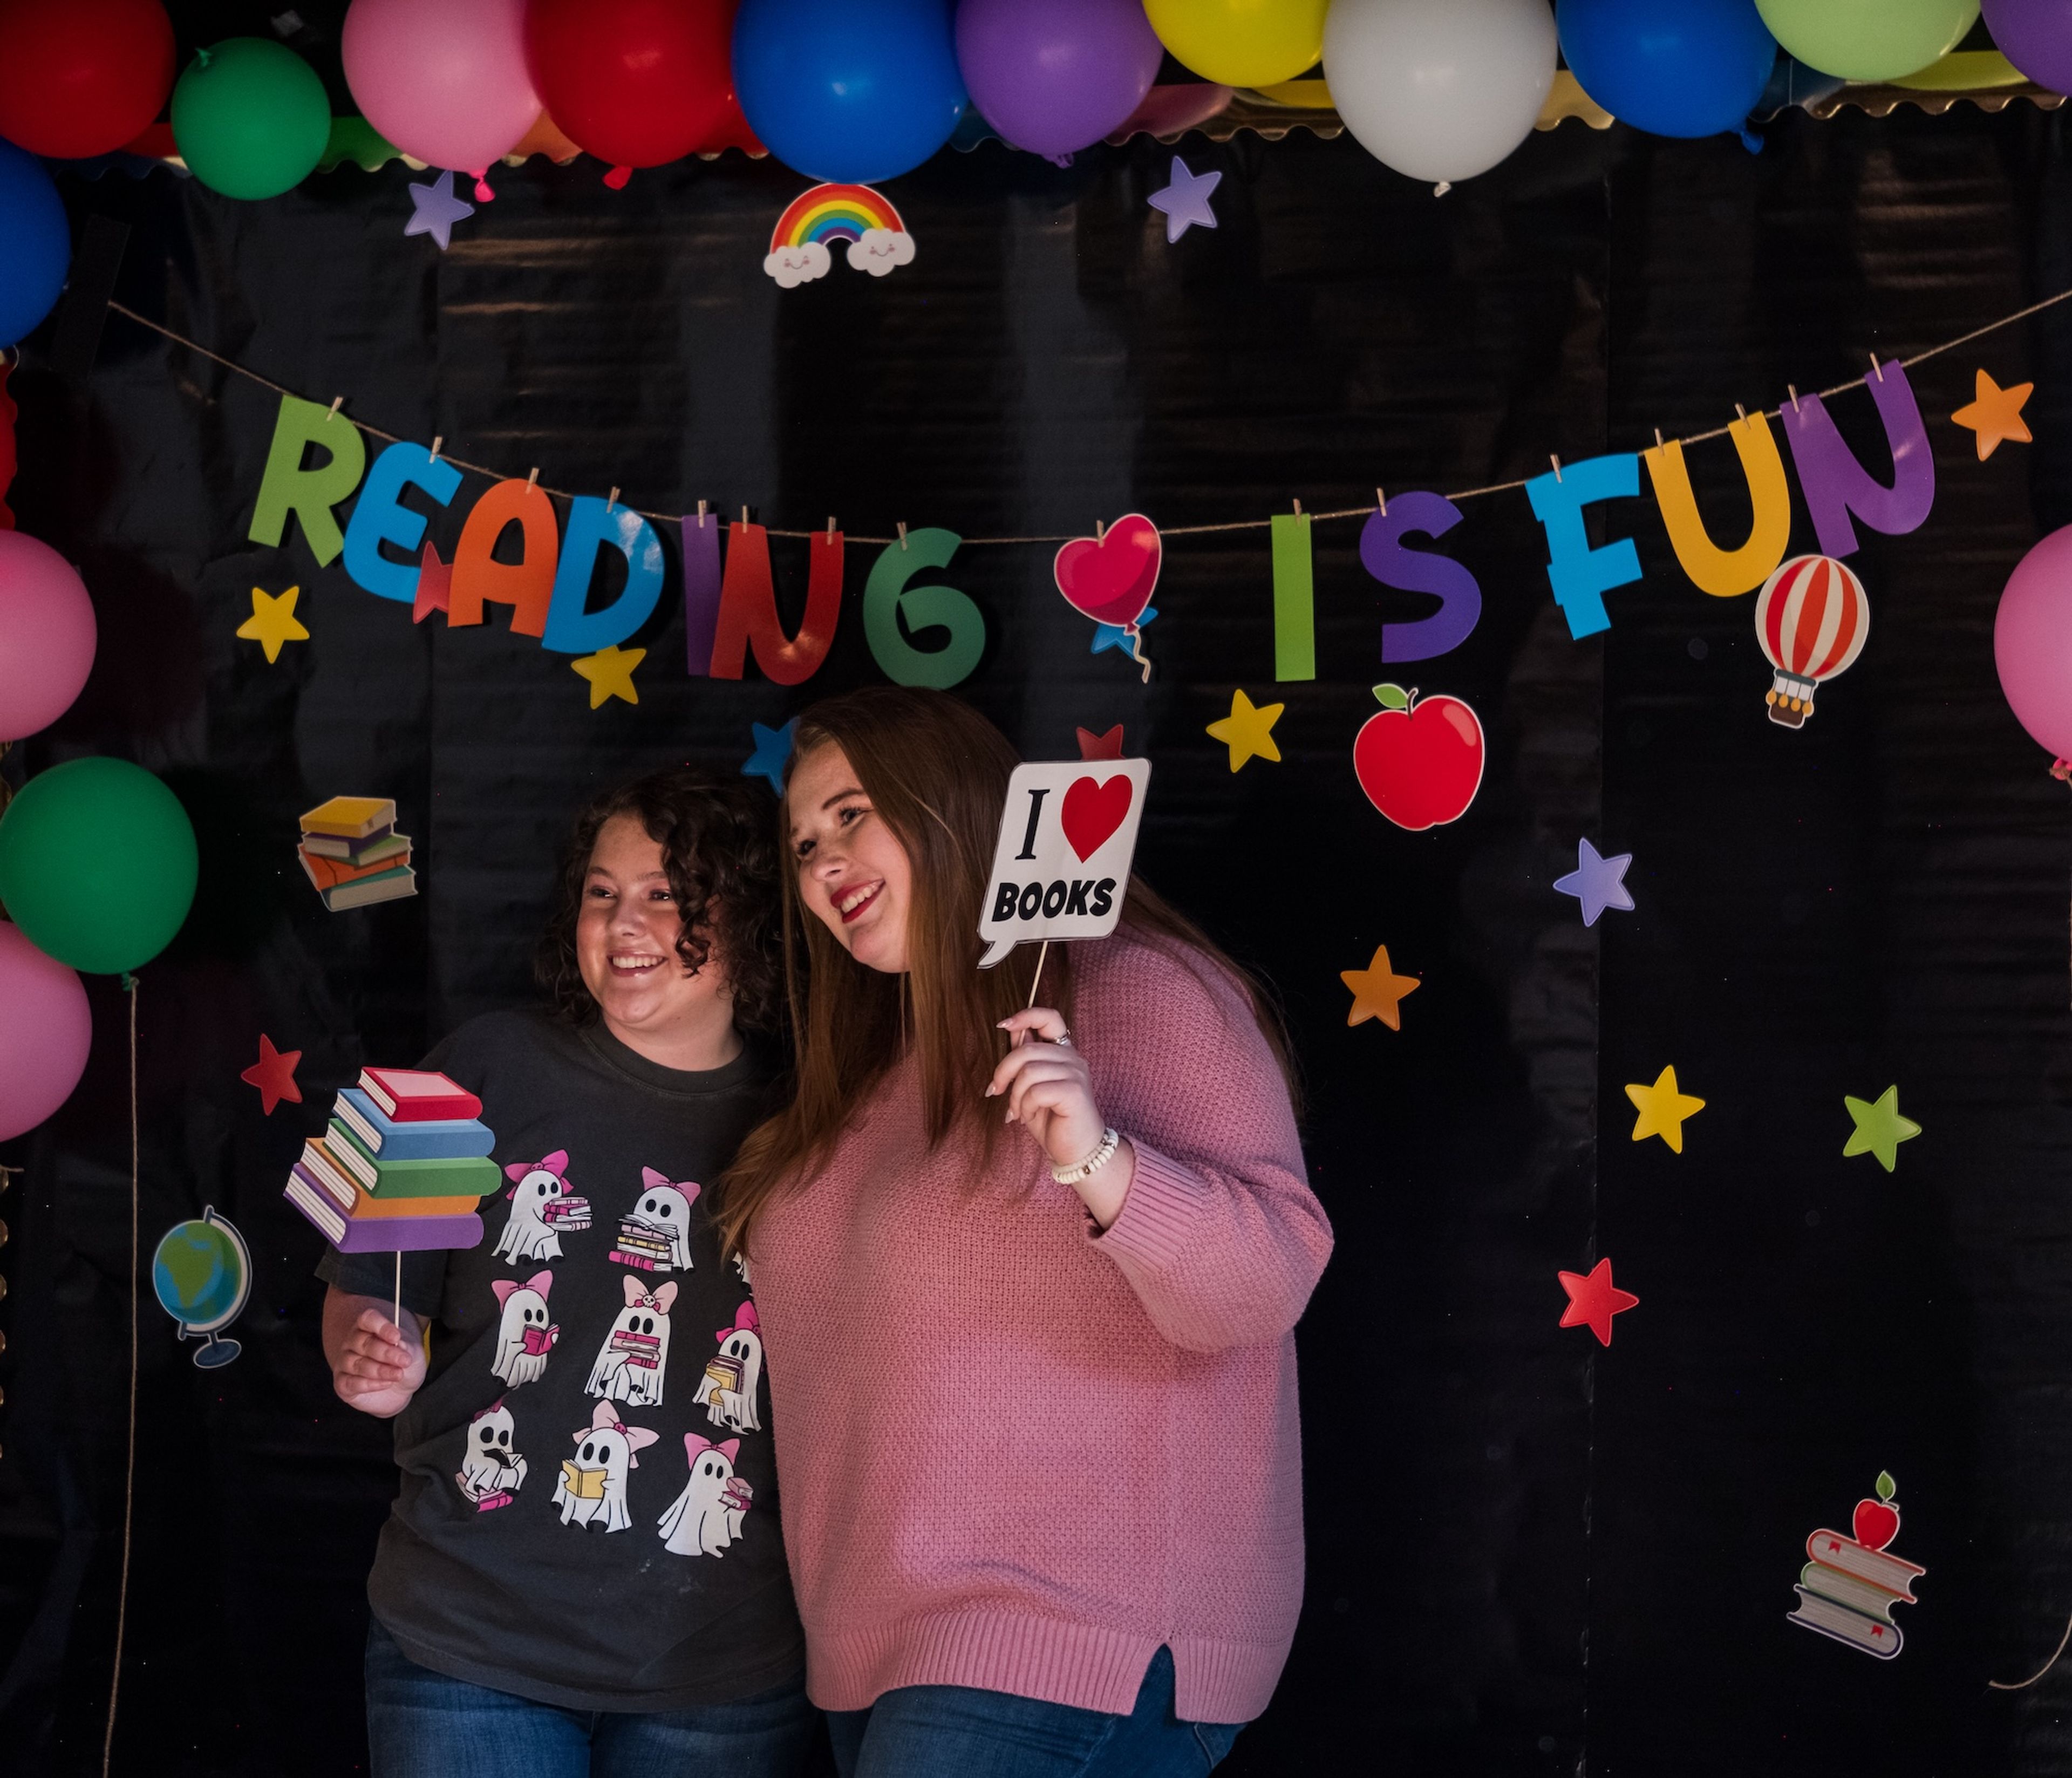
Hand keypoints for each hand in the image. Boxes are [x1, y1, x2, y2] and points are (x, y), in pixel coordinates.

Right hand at [332, 1306, 425, 1418]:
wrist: (402, 1389)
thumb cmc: (403, 1364)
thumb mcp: (413, 1353)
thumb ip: (406, 1346)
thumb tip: (398, 1343)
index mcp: (369, 1327)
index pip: (368, 1319)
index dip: (381, 1326)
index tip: (396, 1336)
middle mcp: (353, 1343)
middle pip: (364, 1343)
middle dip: (386, 1352)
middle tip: (404, 1361)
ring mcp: (345, 1363)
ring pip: (358, 1364)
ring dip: (381, 1370)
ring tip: (398, 1374)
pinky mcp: (342, 1384)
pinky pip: (350, 1383)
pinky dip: (370, 1384)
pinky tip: (386, 1383)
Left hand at [987, 1007, 1134, 1227]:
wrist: (1076, 1152)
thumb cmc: (1053, 1121)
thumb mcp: (1031, 1087)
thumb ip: (1025, 1059)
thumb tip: (1013, 1030)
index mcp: (1063, 1053)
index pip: (1050, 1017)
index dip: (1026, 1015)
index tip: (1003, 1025)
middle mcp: (1073, 1058)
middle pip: (1026, 1050)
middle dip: (1002, 1072)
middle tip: (995, 1092)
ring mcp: (1076, 1073)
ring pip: (1028, 1071)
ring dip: (1014, 1096)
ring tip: (1017, 1112)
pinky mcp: (1075, 1091)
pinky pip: (1036, 1090)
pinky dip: (1024, 1106)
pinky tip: (1026, 1118)